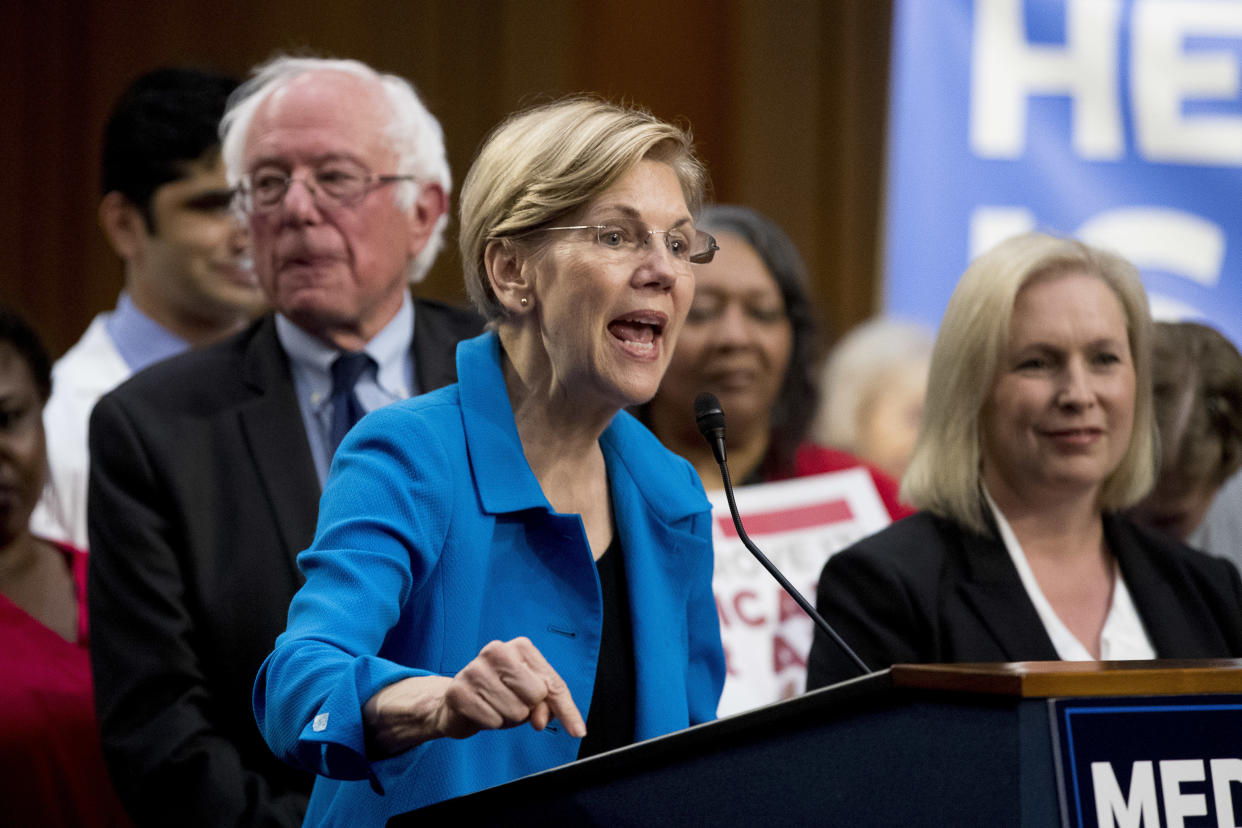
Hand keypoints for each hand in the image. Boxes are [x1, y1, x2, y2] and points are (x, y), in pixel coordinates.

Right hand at [363, 637, 585, 756]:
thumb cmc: (501, 694)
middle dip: (528, 710)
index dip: (566, 711)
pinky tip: (482, 711)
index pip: (552, 684)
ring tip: (496, 706)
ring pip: (515, 711)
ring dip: (508, 718)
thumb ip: (549, 706)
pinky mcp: (458, 691)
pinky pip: (492, 721)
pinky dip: (491, 723)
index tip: (578, 731)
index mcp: (520, 647)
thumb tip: (541, 720)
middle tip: (513, 704)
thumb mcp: (531, 696)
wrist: (459, 701)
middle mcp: (496, 650)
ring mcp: (474, 669)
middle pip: (535, 696)